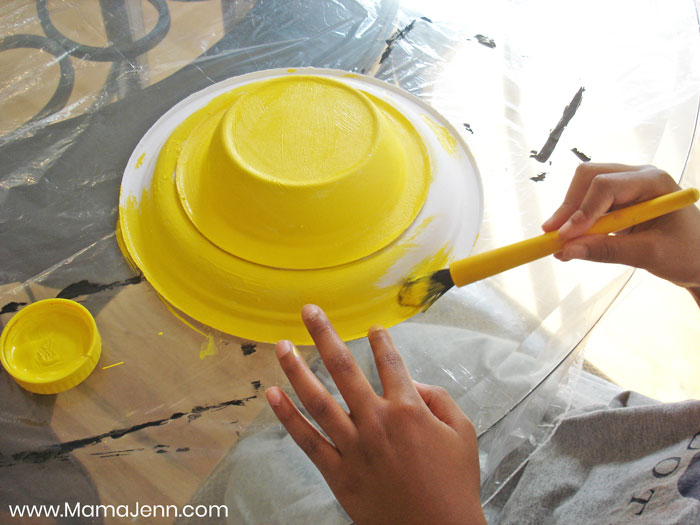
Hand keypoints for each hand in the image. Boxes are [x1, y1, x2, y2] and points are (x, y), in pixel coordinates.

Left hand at [265, 305, 484, 524]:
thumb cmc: (454, 484)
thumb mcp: (462, 433)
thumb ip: (438, 399)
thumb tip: (411, 384)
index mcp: (408, 410)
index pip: (390, 363)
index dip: (381, 341)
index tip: (372, 328)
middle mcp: (375, 421)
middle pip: (343, 369)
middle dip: (324, 335)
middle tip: (309, 310)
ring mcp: (353, 447)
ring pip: (317, 400)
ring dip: (296, 370)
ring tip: (281, 345)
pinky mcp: (337, 473)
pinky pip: (307, 441)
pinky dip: (287, 417)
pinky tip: (272, 395)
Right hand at [542, 163, 699, 300]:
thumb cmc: (689, 253)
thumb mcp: (650, 254)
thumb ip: (607, 250)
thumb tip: (567, 252)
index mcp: (653, 182)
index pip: (605, 186)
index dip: (581, 211)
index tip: (564, 238)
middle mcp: (638, 177)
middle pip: (589, 177)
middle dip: (569, 206)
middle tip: (553, 235)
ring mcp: (628, 187)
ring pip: (585, 188)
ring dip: (570, 213)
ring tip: (560, 241)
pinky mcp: (620, 201)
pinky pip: (589, 203)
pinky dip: (577, 220)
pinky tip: (572, 240)